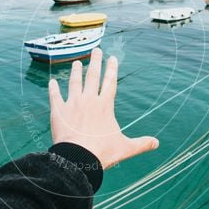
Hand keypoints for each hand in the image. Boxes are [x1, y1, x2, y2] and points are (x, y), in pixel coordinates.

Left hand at [48, 49, 158, 168]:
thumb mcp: (125, 148)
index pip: (110, 82)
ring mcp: (72, 104)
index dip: (111, 69)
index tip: (112, 57)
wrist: (78, 158)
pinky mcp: (58, 111)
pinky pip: (55, 96)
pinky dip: (53, 89)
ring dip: (76, 72)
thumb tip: (156, 143)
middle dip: (95, 62)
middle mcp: (89, 100)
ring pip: (74, 83)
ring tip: (77, 63)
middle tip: (96, 50)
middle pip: (93, 77)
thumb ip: (141, 143)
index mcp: (105, 105)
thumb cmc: (102, 152)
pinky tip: (52, 82)